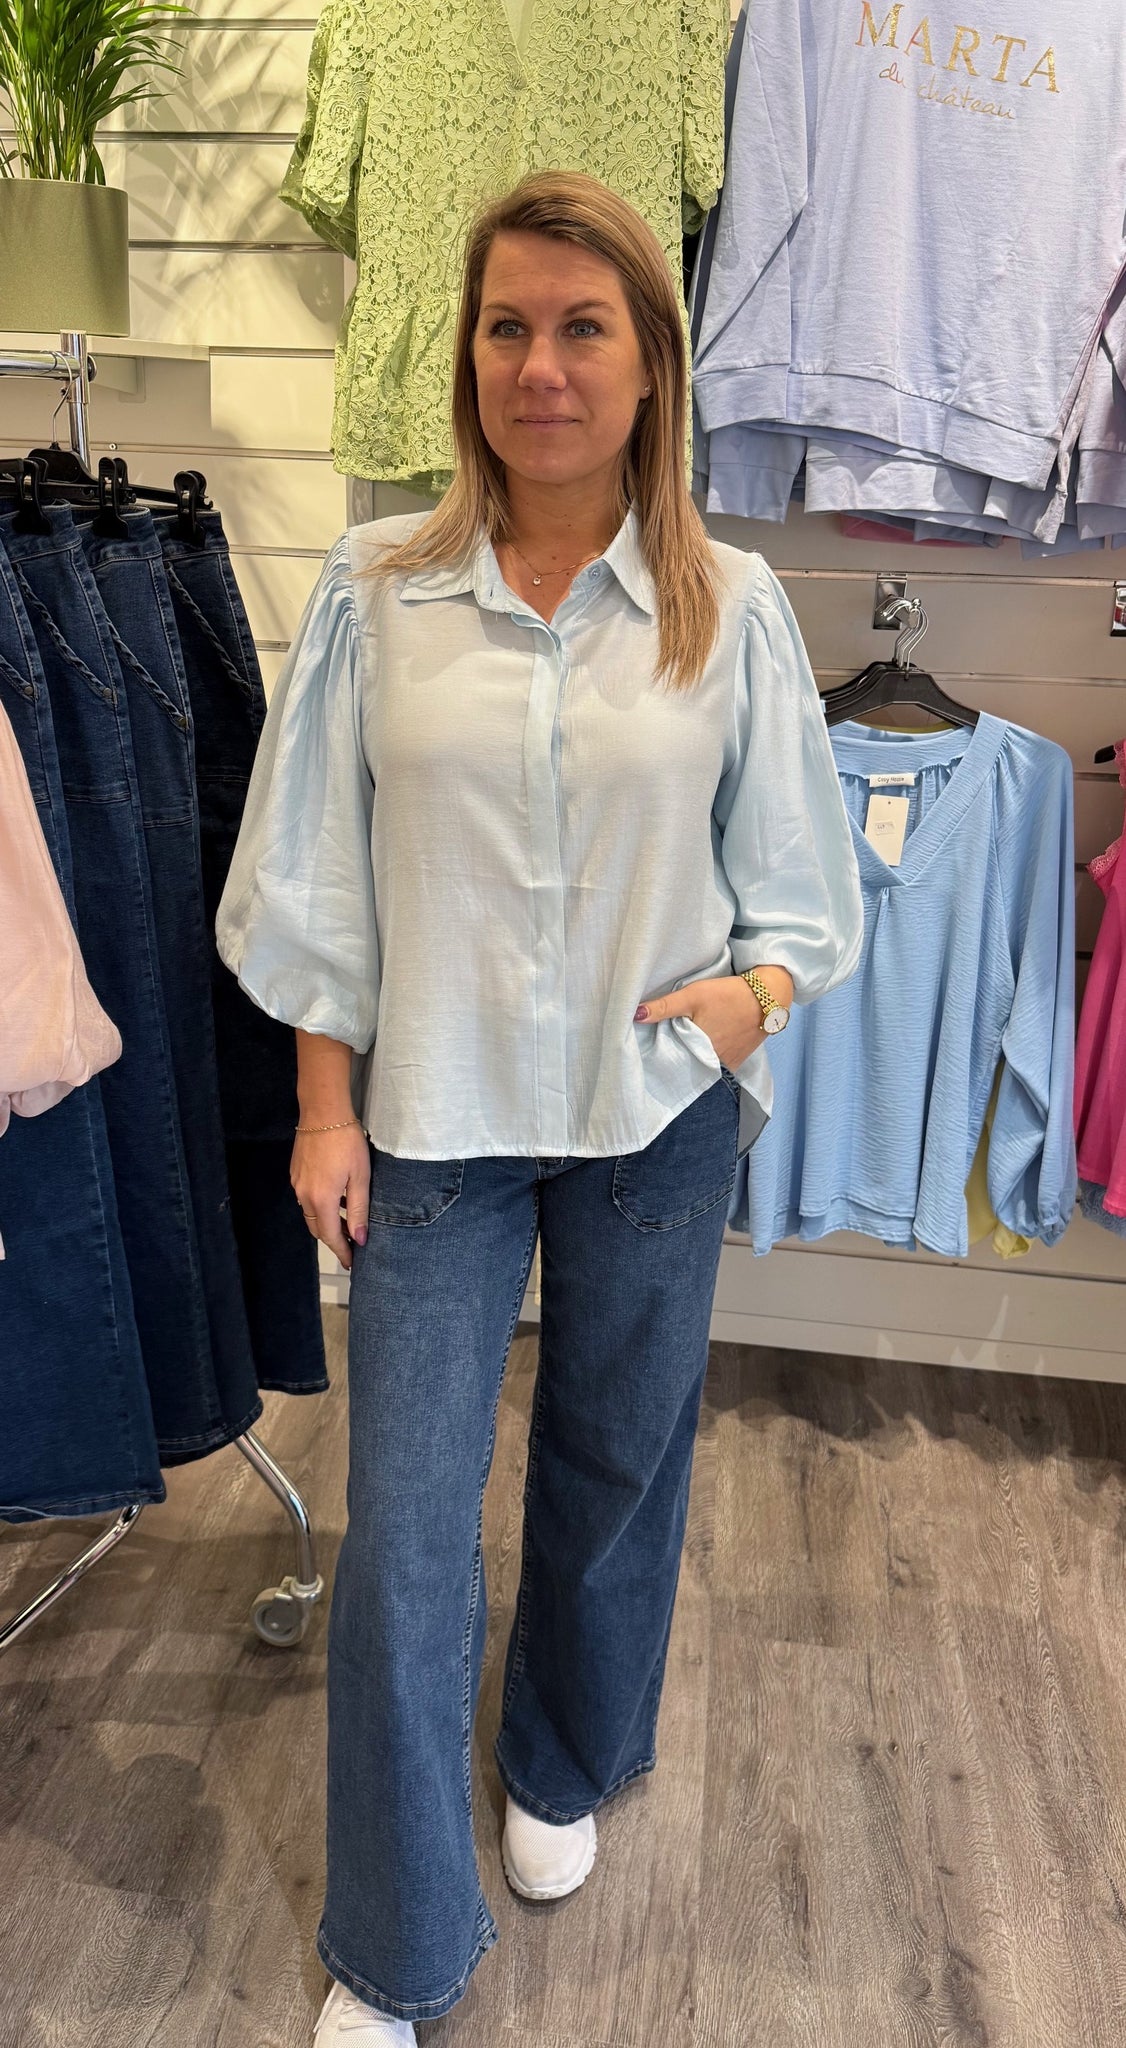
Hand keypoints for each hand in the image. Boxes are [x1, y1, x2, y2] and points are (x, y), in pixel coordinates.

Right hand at [291, 1122, 370, 1270]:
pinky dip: (320, 1206)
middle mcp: (304, 1196)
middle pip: (317, 1228)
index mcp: (321, 1200)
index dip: (342, 1251)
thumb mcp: (360, 1177)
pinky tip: (335, 1199)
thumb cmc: (346, 1142)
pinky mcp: (295, 1173)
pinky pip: (306, 1199)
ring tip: (346, 1222)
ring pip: (310, 1214)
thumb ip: (359, 1210)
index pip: (330, 1236)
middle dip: (334, 1238)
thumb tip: (360, 1239)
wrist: (322, 1112)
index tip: (352, 1262)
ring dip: (326, 1222)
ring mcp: (296, 1184)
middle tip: (352, 1244)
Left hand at [634, 967, 791, 1070]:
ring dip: (692, 1060)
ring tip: (680, 1049)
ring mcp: (727, 1064)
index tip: (649, 1051)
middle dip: (675, 1058)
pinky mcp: (737, 1061)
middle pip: (686, 1064)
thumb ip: (664, 1006)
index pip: (670, 1059)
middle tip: (662, 1049)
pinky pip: (717, 1066)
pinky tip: (701, 1050)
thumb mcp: (693, 995)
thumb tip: (634, 1015)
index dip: (660, 1055)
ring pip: (702, 1066)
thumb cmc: (728, 994)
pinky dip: (708, 1060)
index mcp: (698, 1048)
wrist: (768, 997)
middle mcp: (713, 1062)